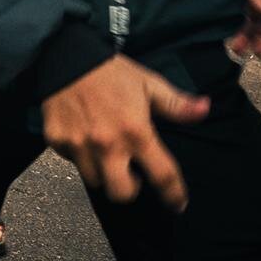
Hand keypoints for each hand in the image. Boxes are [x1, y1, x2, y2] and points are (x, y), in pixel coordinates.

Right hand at [41, 55, 209, 210]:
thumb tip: (204, 109)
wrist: (65, 55)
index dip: (174, 194)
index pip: (162, 174)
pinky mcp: (56, 140)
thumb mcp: (149, 83)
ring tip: (105, 154)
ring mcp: (79, 145)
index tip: (177, 204)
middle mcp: (107, 144)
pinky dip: (80, 155)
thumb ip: (176, 103)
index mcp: (136, 131)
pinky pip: (72, 161)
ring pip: (94, 180)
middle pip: (121, 193)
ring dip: (103, 172)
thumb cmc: (110, 71)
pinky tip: (84, 138)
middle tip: (130, 175)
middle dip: (129, 189)